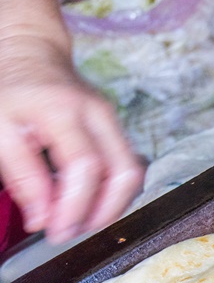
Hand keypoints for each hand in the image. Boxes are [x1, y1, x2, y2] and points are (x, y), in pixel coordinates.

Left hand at [0, 34, 144, 243]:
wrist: (29, 52)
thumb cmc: (9, 91)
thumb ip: (22, 175)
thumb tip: (43, 218)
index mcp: (63, 109)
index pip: (85, 166)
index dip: (74, 204)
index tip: (53, 229)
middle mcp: (97, 113)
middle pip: (123, 171)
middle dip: (103, 211)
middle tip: (70, 231)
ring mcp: (112, 120)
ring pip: (132, 172)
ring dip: (112, 205)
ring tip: (81, 221)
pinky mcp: (115, 128)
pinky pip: (127, 167)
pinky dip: (113, 192)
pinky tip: (88, 203)